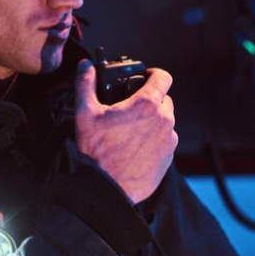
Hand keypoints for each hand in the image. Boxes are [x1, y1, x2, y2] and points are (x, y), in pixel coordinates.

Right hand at [75, 59, 177, 203]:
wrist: (107, 189)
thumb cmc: (96, 152)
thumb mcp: (85, 113)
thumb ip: (85, 84)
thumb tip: (84, 66)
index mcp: (147, 104)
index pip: (163, 77)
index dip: (154, 73)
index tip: (146, 77)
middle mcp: (164, 120)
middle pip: (164, 100)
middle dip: (150, 100)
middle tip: (131, 108)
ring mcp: (169, 140)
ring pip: (165, 122)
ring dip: (153, 121)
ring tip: (131, 131)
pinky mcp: (169, 158)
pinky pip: (165, 142)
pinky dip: (155, 140)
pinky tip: (136, 148)